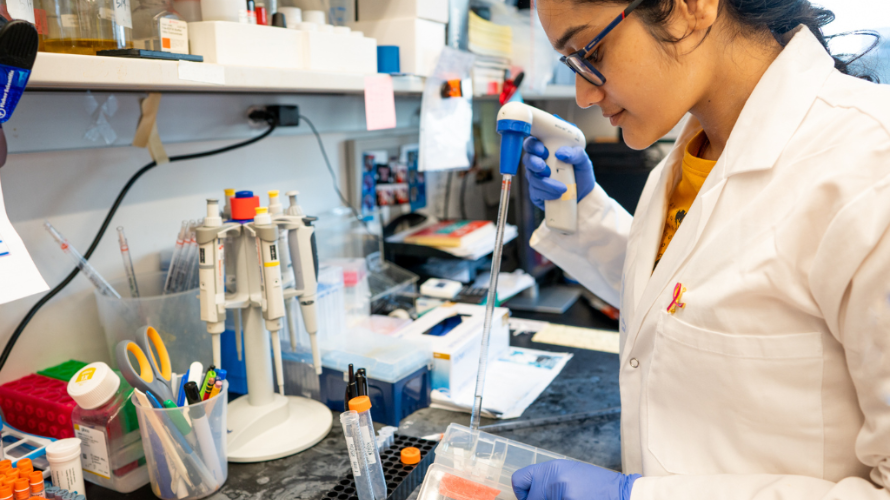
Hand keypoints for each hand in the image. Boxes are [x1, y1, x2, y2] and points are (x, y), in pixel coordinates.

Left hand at [512, 460, 639, 499]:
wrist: (621, 493)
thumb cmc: (597, 486)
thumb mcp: (569, 474)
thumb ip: (547, 482)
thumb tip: (529, 494)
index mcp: (551, 468)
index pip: (518, 480)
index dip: (523, 493)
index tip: (529, 498)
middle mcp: (553, 479)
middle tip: (556, 498)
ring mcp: (561, 494)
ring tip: (572, 497)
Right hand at [522, 137, 594, 210]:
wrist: (583, 195)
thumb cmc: (580, 174)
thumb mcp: (583, 161)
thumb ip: (576, 153)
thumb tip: (561, 153)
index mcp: (547, 151)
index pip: (532, 143)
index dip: (533, 145)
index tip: (543, 151)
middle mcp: (538, 163)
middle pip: (527, 159)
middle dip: (533, 163)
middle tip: (543, 167)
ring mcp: (535, 178)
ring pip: (532, 178)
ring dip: (545, 183)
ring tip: (562, 188)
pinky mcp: (536, 193)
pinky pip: (535, 192)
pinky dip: (547, 193)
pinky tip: (557, 195)